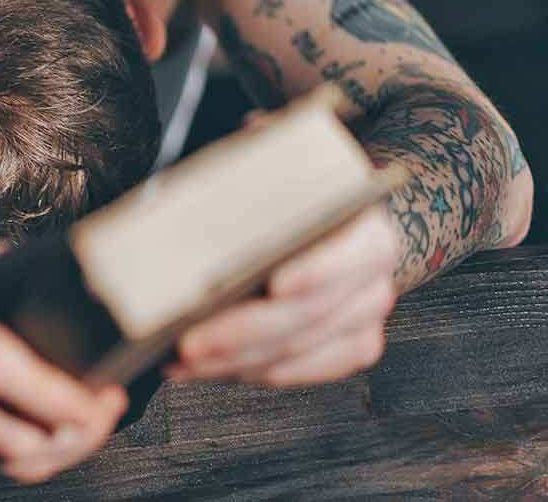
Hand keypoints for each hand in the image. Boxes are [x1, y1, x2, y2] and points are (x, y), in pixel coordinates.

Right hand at [0, 242, 127, 483]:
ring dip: (57, 452)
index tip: (109, 394)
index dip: (60, 395)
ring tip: (90, 423)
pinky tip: (52, 441)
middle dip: (73, 433)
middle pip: (8, 433)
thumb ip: (43, 280)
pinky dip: (24, 463)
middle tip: (108, 410)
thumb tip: (123, 300)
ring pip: (1, 462)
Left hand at [164, 204, 400, 386]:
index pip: (348, 252)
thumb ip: (240, 197)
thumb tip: (181, 221)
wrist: (323, 218)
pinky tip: (203, 367)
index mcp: (362, 222)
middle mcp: (371, 273)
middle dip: (242, 333)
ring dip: (232, 360)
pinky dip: (244, 370)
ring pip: (296, 350)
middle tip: (191, 343)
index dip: (315, 271)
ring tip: (180, 359)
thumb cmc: (285, 200)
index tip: (275, 285)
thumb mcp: (262, 181)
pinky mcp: (349, 347)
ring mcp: (362, 315)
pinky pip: (296, 370)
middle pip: (308, 314)